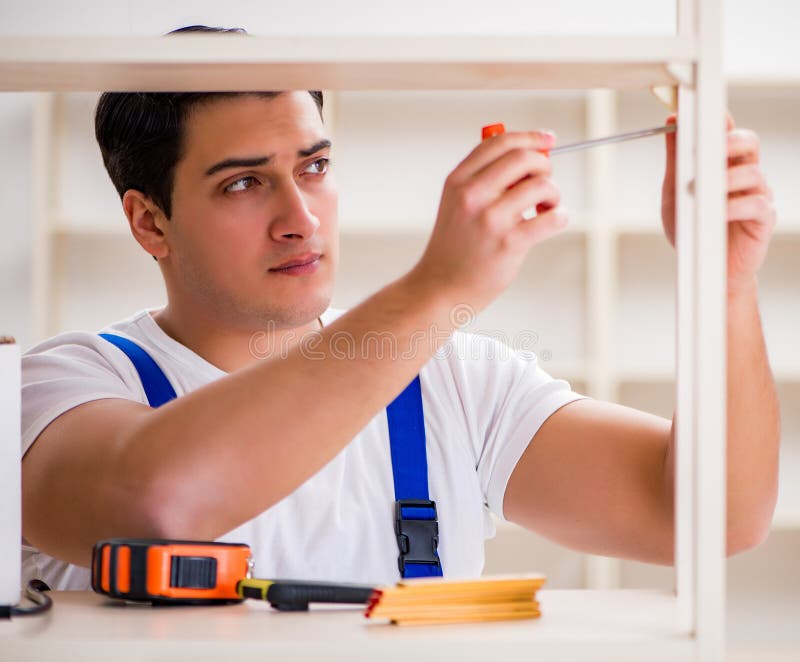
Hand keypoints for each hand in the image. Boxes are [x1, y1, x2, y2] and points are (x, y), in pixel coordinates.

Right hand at [411, 131, 567, 313]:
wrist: (441, 287)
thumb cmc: (457, 245)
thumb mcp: (457, 203)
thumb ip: (485, 177)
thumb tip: (531, 153)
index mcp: (458, 181)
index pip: (499, 142)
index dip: (530, 137)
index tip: (549, 140)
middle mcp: (472, 195)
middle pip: (523, 158)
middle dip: (545, 165)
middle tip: (545, 182)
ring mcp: (490, 219)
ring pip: (541, 186)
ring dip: (554, 194)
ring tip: (546, 209)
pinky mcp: (508, 243)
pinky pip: (552, 219)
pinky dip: (561, 217)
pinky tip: (553, 222)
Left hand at [661, 113, 776, 297]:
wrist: (704, 269)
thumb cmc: (693, 228)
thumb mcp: (674, 191)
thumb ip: (676, 160)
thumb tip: (672, 123)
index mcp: (723, 164)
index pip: (727, 131)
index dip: (720, 120)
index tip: (703, 112)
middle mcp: (743, 175)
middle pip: (749, 143)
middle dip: (731, 141)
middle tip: (711, 149)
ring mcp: (756, 195)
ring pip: (753, 173)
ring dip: (727, 178)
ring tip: (705, 189)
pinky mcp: (762, 219)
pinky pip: (757, 205)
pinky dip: (735, 206)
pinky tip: (718, 211)